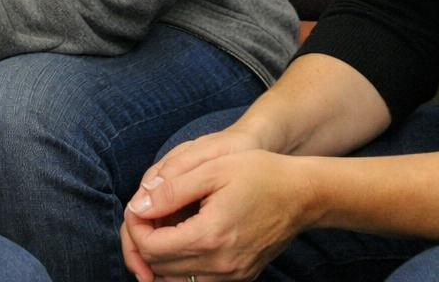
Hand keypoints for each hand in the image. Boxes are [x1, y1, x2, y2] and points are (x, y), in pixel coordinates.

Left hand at [122, 150, 317, 281]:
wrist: (303, 194)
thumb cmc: (260, 173)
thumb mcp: (212, 168)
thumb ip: (171, 189)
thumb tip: (138, 206)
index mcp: (210, 236)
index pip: (151, 247)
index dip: (135, 227)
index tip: (139, 207)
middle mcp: (220, 264)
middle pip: (159, 269)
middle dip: (143, 242)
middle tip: (146, 216)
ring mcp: (233, 275)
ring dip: (159, 259)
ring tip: (160, 229)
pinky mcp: (241, 277)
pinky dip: (181, 268)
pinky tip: (182, 241)